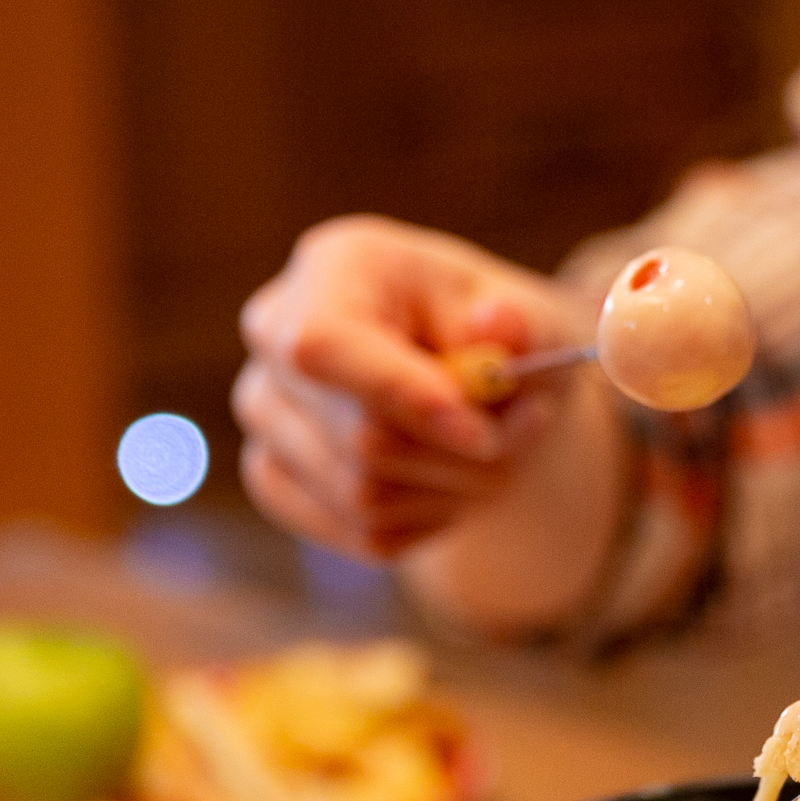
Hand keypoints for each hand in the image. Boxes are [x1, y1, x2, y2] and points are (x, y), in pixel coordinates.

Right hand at [233, 217, 580, 559]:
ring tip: (493, 452)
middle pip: (360, 437)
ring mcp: (264, 409)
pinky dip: (427, 520)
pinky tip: (448, 479)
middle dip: (461, 454)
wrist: (477, 385)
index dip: (400, 398)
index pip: (326, 345)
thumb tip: (498, 326)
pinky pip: (361, 533)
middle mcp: (274, 332)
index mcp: (334, 267)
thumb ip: (525, 324)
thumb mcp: (535, 317)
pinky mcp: (273, 475)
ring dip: (454, 490)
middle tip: (527, 427)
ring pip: (364, 496)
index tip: (479, 435)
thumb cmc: (500, 339)